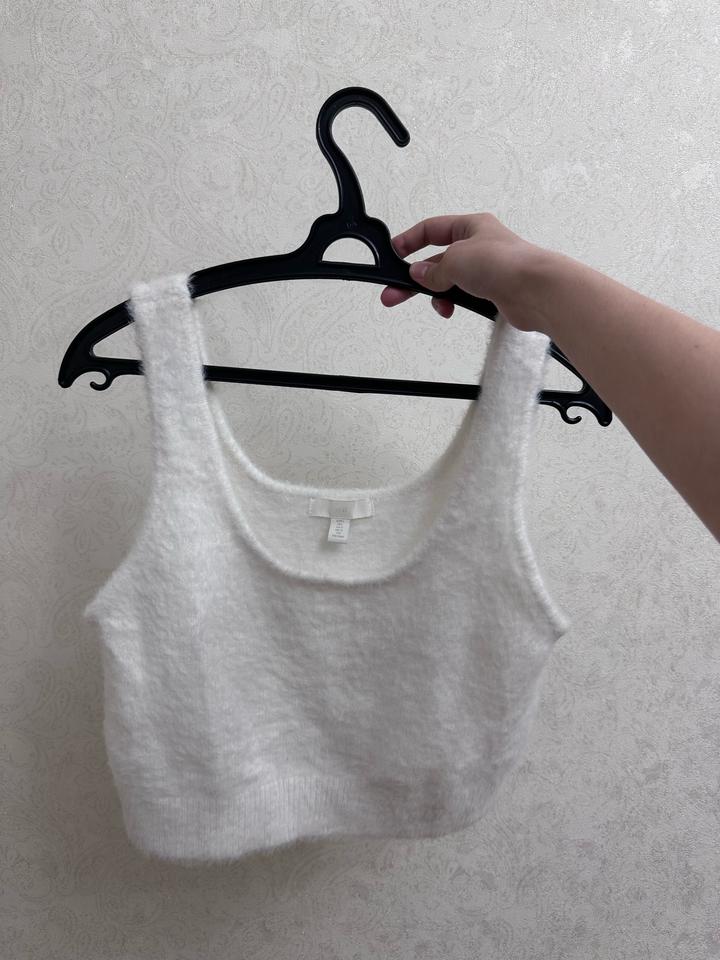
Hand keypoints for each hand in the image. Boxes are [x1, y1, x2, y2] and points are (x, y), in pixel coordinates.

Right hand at [381, 212, 545, 332]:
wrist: (535, 290)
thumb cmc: (506, 262)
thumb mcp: (456, 260)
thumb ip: (432, 270)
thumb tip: (418, 274)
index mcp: (470, 227)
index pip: (432, 229)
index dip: (410, 241)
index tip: (393, 253)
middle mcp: (478, 246)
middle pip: (436, 261)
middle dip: (414, 278)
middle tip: (393, 293)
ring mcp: (485, 270)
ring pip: (448, 282)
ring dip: (437, 294)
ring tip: (435, 305)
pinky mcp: (491, 292)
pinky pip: (462, 297)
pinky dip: (452, 303)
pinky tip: (450, 309)